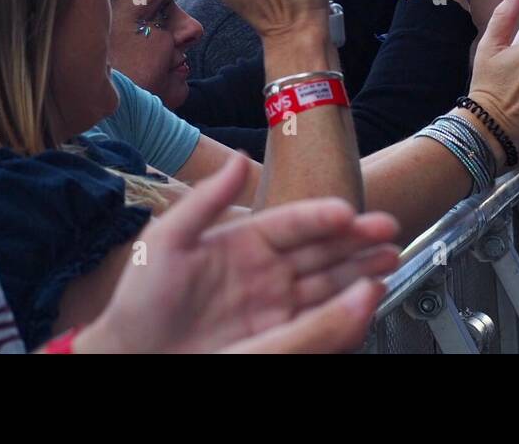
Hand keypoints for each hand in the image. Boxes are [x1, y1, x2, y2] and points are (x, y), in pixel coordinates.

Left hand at [76, 158, 399, 353]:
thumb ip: (205, 201)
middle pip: (322, 254)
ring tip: (389, 262)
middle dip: (358, 242)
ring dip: (361, 274)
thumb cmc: (140, 303)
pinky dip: (345, 317)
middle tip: (388, 231)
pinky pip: (318, 329)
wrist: (130, 359)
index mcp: (244, 244)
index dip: (323, 216)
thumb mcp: (167, 241)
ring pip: (329, 289)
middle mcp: (266, 276)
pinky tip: (364, 302)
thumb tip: (236, 159)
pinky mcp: (277, 344)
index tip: (348, 211)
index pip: (293, 224)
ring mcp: (274, 311)